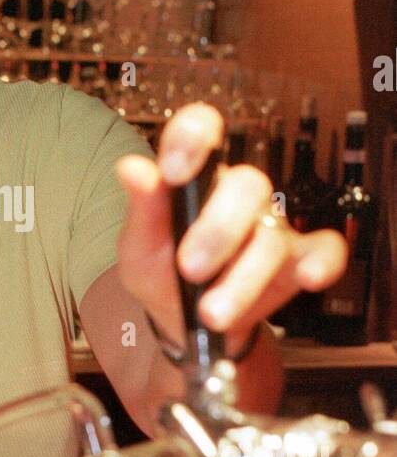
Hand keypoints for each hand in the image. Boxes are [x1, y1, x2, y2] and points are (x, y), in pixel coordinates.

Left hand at [115, 103, 347, 345]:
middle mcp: (238, 196)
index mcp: (195, 180)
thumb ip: (142, 209)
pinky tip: (308, 276)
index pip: (201, 132)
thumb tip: (131, 168)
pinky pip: (326, 249)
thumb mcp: (139, 247)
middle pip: (247, 186)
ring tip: (211, 313)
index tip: (174, 172)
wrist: (184, 324)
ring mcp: (272, 225)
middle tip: (190, 269)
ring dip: (243, 279)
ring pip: (272, 236)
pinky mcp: (299, 258)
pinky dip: (322, 262)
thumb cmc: (161, 274)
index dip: (192, 139)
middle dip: (219, 230)